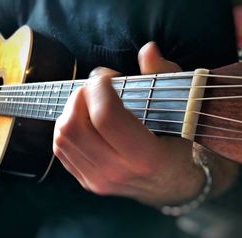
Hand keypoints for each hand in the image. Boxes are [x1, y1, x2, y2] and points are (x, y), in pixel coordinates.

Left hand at [53, 42, 205, 205]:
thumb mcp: (181, 109)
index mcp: (146, 158)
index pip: (106, 117)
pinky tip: (83, 120)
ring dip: (70, 110)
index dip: (99, 88)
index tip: (108, 77)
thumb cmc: (177, 144)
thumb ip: (164, 76)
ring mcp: (98, 181)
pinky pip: (60, 149)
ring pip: (62, 137)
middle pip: (75, 127)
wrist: (169, 185)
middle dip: (80, 96)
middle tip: (96, 89)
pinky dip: (66, 127)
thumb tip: (147, 49)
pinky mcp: (87, 182)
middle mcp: (117, 173)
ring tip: (89, 103)